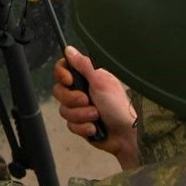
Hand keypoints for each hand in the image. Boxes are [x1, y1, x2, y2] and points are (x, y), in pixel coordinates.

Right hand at [52, 46, 139, 169]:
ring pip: (64, 110)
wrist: (126, 135)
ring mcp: (80, 108)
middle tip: (87, 100)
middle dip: (73, 100)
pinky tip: (95, 128)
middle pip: (59, 91)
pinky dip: (83, 127)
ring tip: (96, 116)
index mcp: (88, 77)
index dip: (62, 75)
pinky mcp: (80, 124)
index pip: (64, 69)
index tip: (69, 81)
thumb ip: (84, 65)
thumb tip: (69, 50)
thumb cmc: (119, 107)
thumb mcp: (101, 82)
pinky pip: (70, 125)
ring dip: (81, 115)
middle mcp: (83, 91)